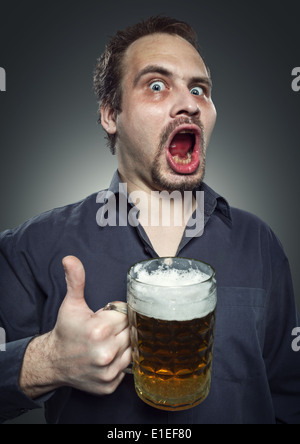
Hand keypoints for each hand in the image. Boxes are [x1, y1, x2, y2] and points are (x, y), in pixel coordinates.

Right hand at [19, 256, 131, 397]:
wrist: (54, 361)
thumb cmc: (66, 331)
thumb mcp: (71, 304)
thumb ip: (76, 280)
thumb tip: (70, 259)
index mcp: (99, 330)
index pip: (126, 315)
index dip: (116, 314)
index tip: (104, 318)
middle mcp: (106, 353)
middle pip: (130, 332)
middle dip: (120, 329)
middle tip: (105, 331)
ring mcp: (108, 371)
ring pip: (131, 349)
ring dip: (122, 345)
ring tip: (106, 343)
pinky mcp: (110, 385)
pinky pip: (127, 368)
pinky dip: (119, 362)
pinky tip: (106, 357)